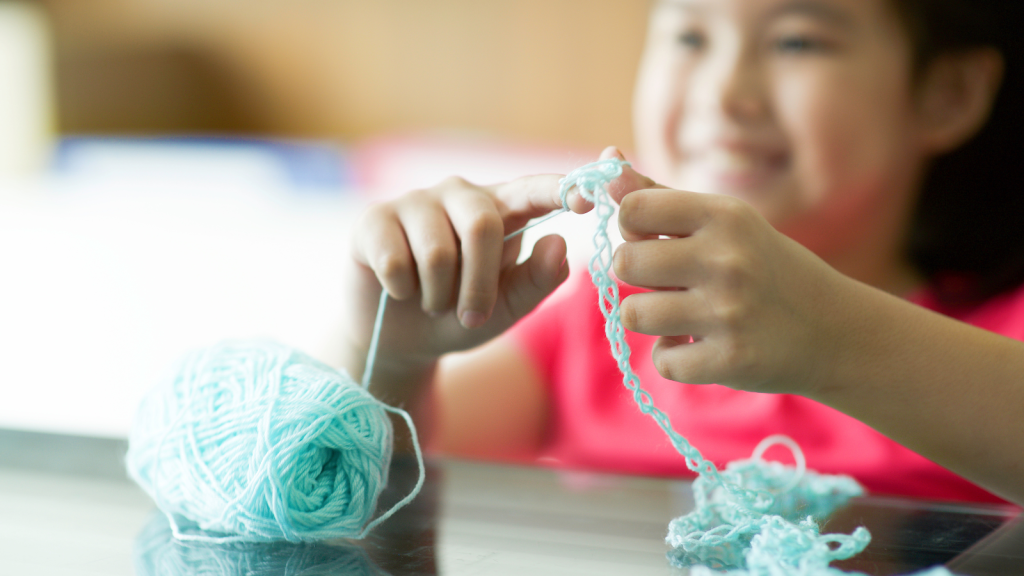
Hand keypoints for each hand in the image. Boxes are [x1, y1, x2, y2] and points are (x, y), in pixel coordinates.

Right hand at [345, 167, 595, 379]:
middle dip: (480, 283)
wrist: (400, 343)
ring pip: (438, 250)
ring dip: (439, 295)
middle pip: (482, 224)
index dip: (561, 188)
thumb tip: (560, 243)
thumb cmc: (460, 316)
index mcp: (500, 210)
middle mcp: (458, 195)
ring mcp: (414, 202)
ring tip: (432, 304)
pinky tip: (399, 291)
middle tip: (472, 316)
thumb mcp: (509, 309)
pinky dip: (403, 290)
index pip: (534, 189)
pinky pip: (396, 258)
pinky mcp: (373, 219)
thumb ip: (538, 280)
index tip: (588, 199)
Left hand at [609, 164, 852, 395]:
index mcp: (725, 215)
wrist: (835, 329)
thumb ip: (661, 198)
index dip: (632, 228)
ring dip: (652, 320)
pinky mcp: (730, 359)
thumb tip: (607, 166)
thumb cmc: (765, 267)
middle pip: (625, 263)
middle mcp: (727, 259)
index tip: (654, 240)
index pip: (632, 210)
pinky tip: (702, 346)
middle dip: (639, 277)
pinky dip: (676, 357)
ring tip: (683, 315)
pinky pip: (663, 360)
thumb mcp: (725, 222)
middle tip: (670, 283)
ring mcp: (729, 312)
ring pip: (633, 315)